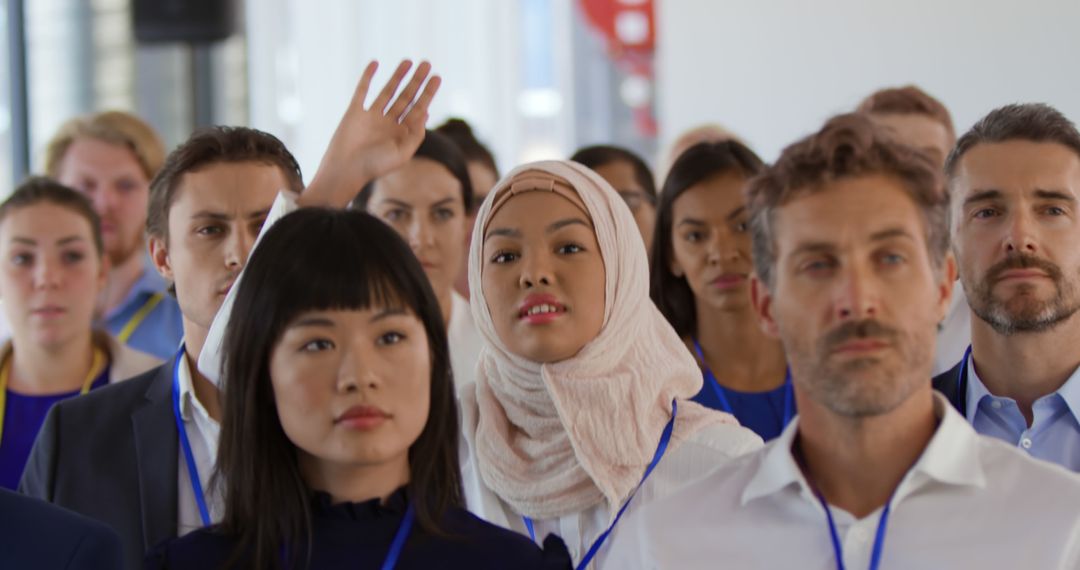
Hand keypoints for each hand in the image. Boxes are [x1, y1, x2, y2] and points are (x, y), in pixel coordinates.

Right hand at [301, 60, 440, 207]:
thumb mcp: (402, 153)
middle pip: (406, 97)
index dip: (428, 93)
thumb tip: (424, 113)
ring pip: (388, 91)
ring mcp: (372, 116)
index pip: (418, 109)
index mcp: (402, 134)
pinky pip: (362, 90)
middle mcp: (389, 123)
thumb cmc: (375, 166)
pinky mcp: (355, 112)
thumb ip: (415, 135)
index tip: (437, 78)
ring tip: (409, 61)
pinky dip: (368, 77)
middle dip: (417, 81)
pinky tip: (375, 63)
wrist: (346, 170)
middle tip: (427, 64)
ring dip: (398, 76)